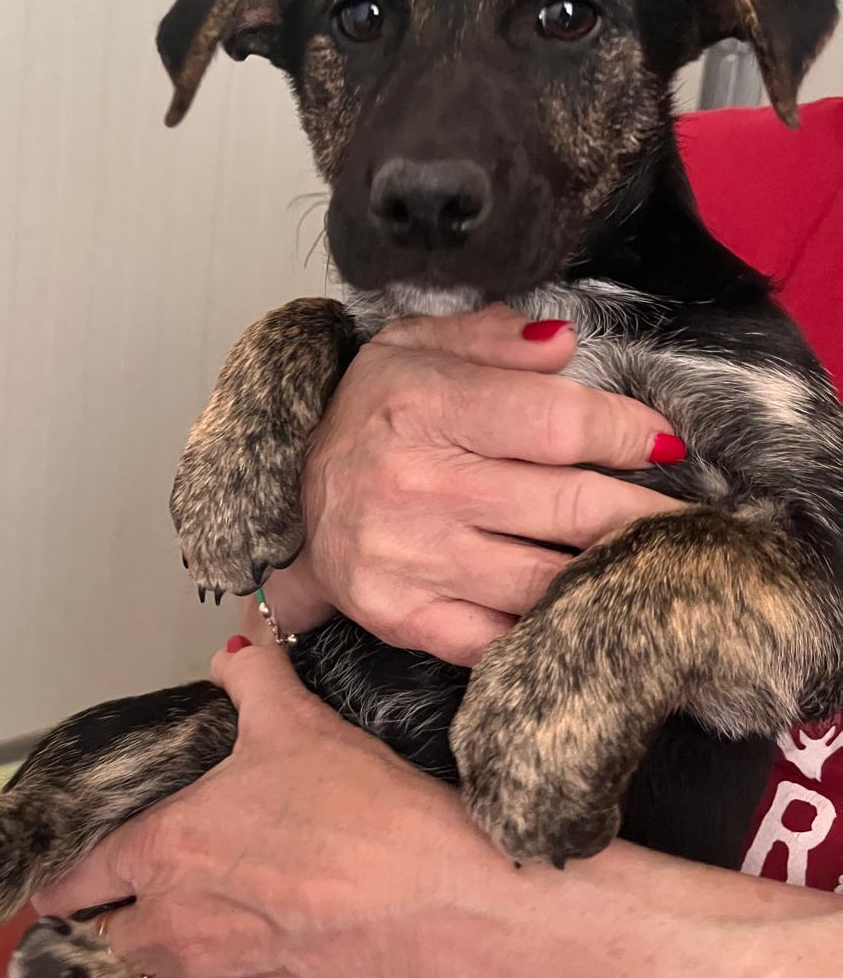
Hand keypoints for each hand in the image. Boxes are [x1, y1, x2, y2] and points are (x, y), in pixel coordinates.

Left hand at [30, 643, 481, 977]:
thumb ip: (253, 682)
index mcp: (164, 848)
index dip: (60, 886)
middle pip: (89, 956)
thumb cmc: (360, 810)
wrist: (427, 900)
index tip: (52, 897)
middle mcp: (167, 925)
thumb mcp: (298, 722)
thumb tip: (235, 652)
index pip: (78, 876)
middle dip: (85, 955)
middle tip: (91, 953)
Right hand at [264, 305, 684, 662]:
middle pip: (569, 507)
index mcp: (421, 404)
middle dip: (648, 516)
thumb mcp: (413, 348)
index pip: (555, 422)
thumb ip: (491, 339)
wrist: (285, 496)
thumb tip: (566, 344)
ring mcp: (409, 559)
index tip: (662, 441)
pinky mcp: (402, 617)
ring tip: (656, 566)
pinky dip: (551, 628)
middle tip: (692, 520)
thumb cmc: (365, 417)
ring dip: (613, 575)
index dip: (625, 431)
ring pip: (547, 580)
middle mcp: (415, 483)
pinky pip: (502, 638)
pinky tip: (585, 611)